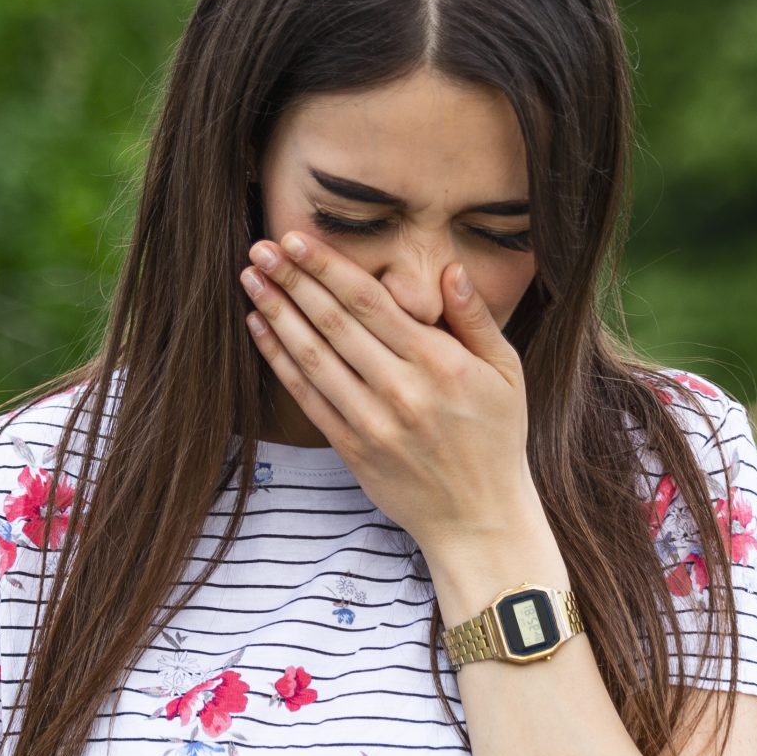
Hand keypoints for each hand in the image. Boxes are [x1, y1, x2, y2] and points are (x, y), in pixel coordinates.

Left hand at [239, 230, 538, 551]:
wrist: (479, 516)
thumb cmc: (496, 437)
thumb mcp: (506, 372)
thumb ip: (475, 318)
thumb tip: (450, 269)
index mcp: (438, 362)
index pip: (370, 302)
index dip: (327, 267)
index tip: (295, 239)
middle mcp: (400, 389)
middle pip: (333, 322)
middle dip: (292, 279)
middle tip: (259, 248)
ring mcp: (371, 420)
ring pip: (312, 356)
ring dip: (276, 312)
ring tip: (250, 279)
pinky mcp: (351, 447)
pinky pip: (307, 396)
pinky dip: (279, 359)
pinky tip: (259, 328)